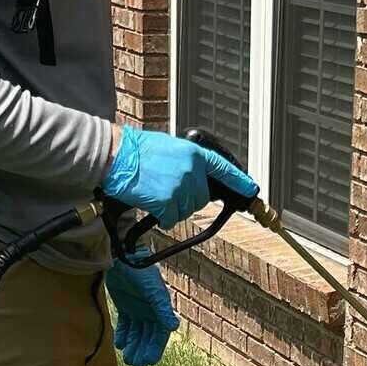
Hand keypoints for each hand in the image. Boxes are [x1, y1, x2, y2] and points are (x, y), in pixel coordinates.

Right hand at [101, 126, 258, 229]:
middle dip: (186, 199)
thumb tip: (193, 175)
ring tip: (155, 192)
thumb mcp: (168, 146)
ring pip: (185, 210)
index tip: (250, 190)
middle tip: (166, 190)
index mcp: (193, 154)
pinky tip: (150, 202)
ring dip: (172, 208)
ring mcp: (181, 187)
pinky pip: (170, 219)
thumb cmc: (135, 150)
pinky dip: (161, 217)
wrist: (116, 157)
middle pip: (200, 198)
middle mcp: (192, 170)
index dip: (239, 181)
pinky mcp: (167, 202)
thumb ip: (186, 161)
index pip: (223, 168)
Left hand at [104, 249, 179, 365]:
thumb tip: (174, 327)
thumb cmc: (140, 271)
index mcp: (159, 308)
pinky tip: (119, 344)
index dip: (156, 348)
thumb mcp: (153, 290)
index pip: (160, 333)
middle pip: (147, 336)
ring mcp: (136, 308)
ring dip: (133, 345)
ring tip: (128, 359)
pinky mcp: (124, 305)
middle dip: (143, 350)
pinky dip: (123, 335)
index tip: (149, 362)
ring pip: (136, 332)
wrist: (121, 257)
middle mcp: (149, 310)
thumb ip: (161, 308)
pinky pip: (125, 325)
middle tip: (136, 365)